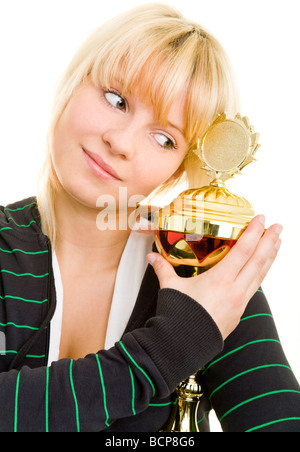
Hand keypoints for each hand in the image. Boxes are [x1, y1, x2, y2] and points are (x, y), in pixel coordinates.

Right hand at [147, 215, 281, 339]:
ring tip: (277, 244)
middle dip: (270, 241)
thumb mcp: (170, 287)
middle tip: (278, 227)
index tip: (262, 219)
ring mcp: (239, 302)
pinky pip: (253, 290)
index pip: (243, 250)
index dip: (254, 233)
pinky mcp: (238, 313)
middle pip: (258, 261)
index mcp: (220, 280)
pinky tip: (260, 271)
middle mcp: (235, 290)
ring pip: (260, 276)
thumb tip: (151, 256)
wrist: (183, 346)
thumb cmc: (179, 316)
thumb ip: (163, 268)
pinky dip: (259, 276)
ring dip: (270, 258)